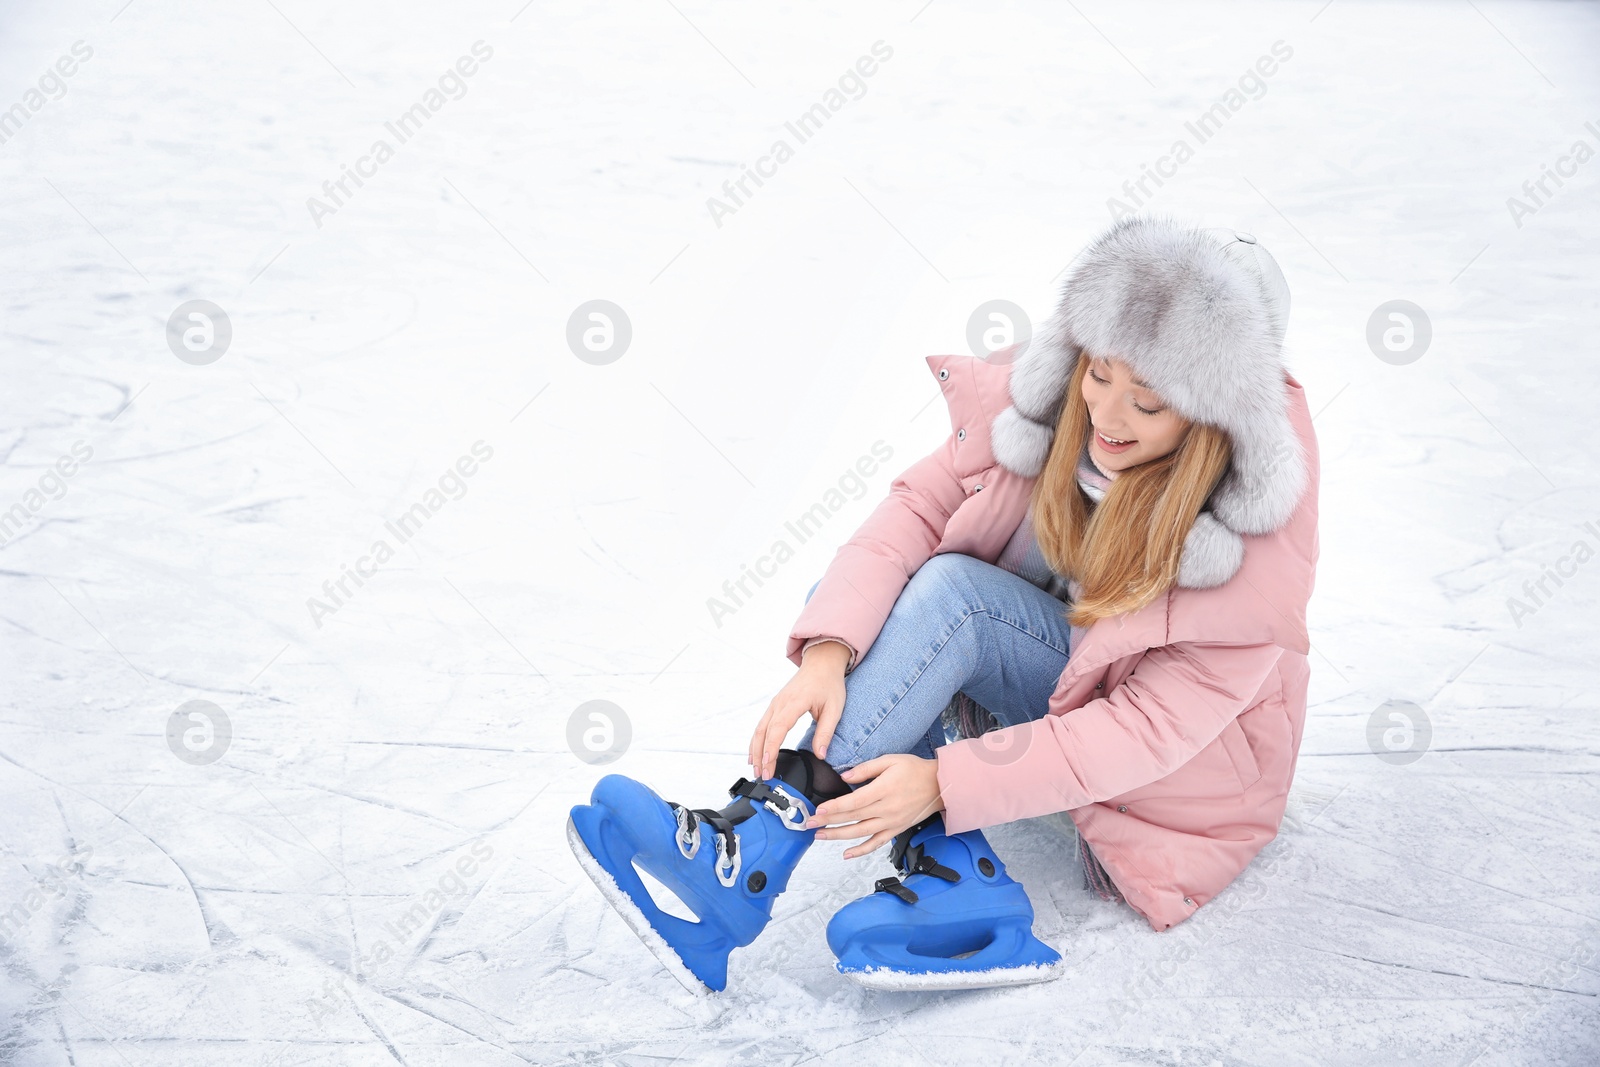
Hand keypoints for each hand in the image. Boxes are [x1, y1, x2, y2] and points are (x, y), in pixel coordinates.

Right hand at [748, 641, 848, 778]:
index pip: (778, 728)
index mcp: (794, 702)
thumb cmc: (829, 684)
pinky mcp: (775, 706)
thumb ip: (826, 732)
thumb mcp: (834, 708)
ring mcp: (775, 704)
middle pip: (764, 732)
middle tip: (763, 775)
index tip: (768, 764)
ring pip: (759, 730)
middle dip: (761, 756)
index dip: (771, 748)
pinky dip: (757, 741)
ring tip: (757, 770)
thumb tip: (821, 755)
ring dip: (755, 750)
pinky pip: (762, 725)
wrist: (822, 664)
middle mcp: (780, 703)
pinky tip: (756, 754)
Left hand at [805, 754, 943, 858]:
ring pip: (860, 833)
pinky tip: (846, 854)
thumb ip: (866, 768)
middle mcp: (886, 809)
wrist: (939, 785)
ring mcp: (891, 822)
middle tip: (809, 823)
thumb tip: (844, 776)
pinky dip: (861, 851)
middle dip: (828, 822)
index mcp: (883, 790)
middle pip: (852, 818)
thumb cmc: (915, 770)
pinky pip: (876, 843)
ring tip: (820, 836)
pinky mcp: (895, 830)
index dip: (834, 808)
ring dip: (838, 836)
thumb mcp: (890, 760)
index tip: (817, 811)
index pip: (853, 802)